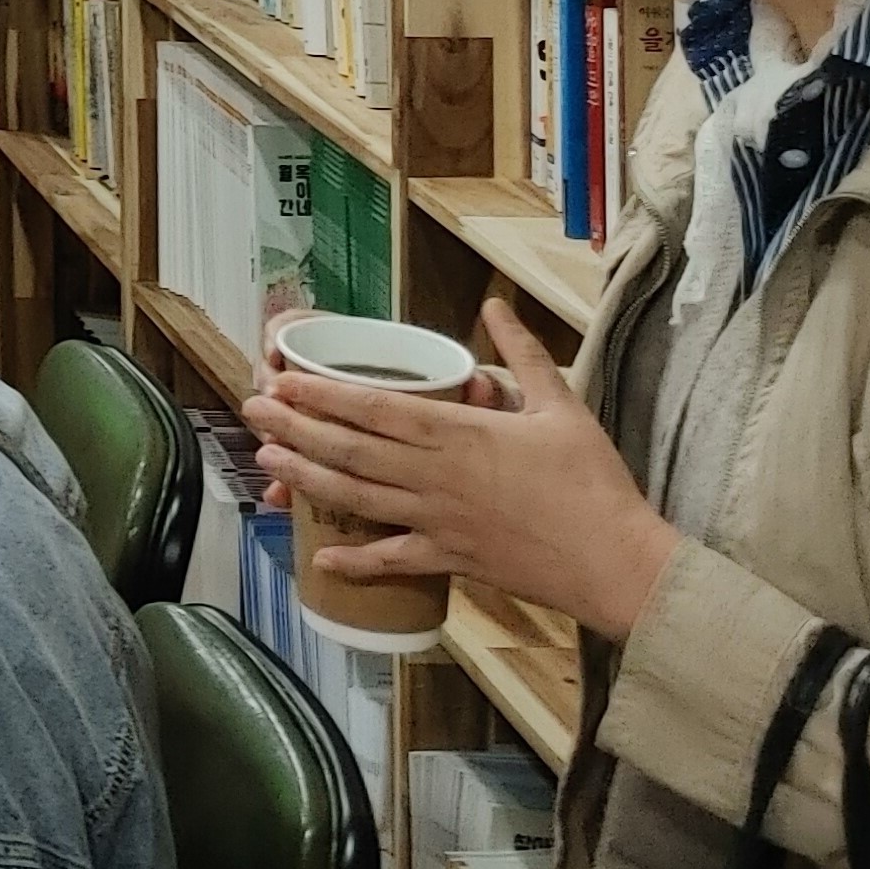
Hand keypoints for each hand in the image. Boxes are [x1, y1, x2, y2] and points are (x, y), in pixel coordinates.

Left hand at [242, 295, 680, 638]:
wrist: (618, 562)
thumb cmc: (593, 482)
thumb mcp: (561, 404)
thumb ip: (521, 354)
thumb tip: (496, 306)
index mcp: (458, 432)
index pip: (373, 408)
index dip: (320, 395)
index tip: (281, 381)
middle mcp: (436, 475)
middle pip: (349, 450)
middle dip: (294, 430)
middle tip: (251, 413)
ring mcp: (439, 521)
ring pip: (358, 498)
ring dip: (307, 481)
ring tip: (267, 464)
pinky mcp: (452, 560)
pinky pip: (394, 560)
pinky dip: (355, 560)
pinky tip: (321, 557)